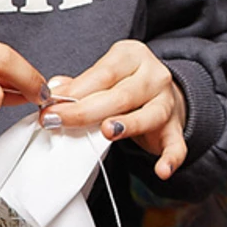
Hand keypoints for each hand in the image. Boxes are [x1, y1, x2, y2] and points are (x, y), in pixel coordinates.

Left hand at [44, 40, 188, 179]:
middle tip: (58, 121)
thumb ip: (81, 84)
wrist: (165, 94)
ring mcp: (167, 103)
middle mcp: (155, 76)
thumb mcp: (105, 76)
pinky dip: (171, 158)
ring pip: (149, 115)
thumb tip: (56, 88)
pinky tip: (162, 170)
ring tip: (107, 131)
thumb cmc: (125, 86)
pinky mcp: (175, 129)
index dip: (75, 90)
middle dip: (86, 110)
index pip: (104, 73)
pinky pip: (177, 144)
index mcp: (134, 56)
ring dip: (127, 125)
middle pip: (122, 95)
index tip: (50, 106)